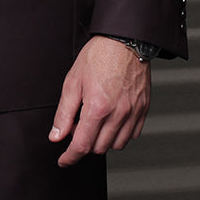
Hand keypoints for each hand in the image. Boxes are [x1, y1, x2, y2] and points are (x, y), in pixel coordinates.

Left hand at [49, 35, 150, 165]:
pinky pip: (132, 135)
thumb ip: (64, 113)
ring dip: (102, 141)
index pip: (81, 146)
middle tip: (78, 126)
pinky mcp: (143, 109)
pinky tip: (112, 121)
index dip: (69, 157)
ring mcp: (133, 113)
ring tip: (95, 122)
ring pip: (116, 145)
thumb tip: (56, 136)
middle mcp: (118, 114)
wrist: (124, 39)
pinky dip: (120, 134)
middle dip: (85, 144)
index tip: (64, 160)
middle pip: (98, 148)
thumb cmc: (98, 55)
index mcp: (97, 108)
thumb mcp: (73, 81)